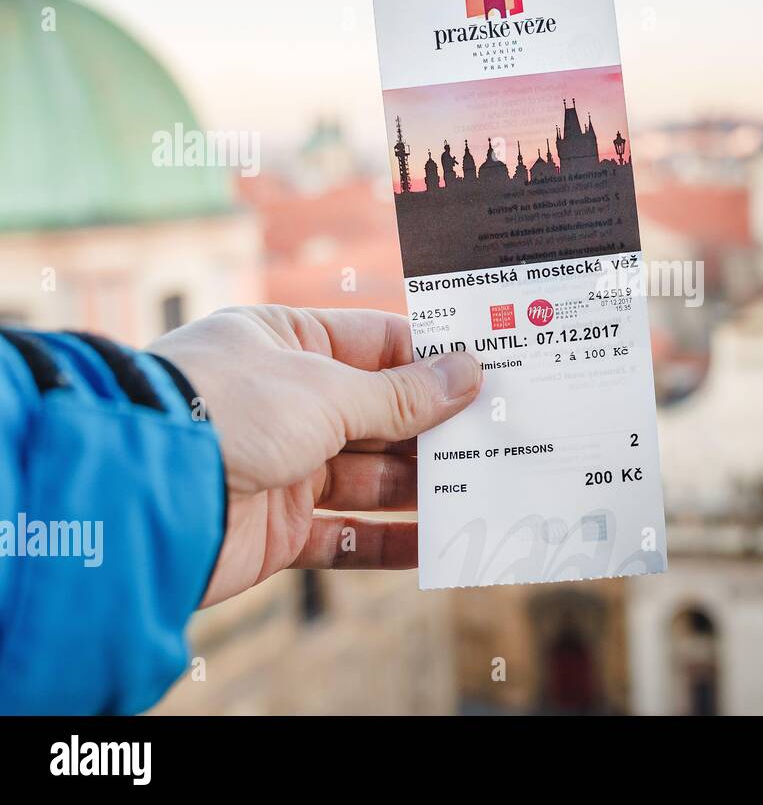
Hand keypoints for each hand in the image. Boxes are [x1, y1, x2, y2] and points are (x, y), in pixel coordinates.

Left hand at [147, 305, 480, 606]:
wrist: (137, 497)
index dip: (434, 360)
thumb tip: (469, 372)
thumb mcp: (326, 390)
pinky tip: (436, 544)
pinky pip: (346, 536)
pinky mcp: (277, 529)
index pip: (376, 344)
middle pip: (379, 414)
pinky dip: (390, 541)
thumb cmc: (227, 412)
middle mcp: (285, 402)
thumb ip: (402, 394)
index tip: (492, 372)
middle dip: (435, 429)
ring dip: (422, 487)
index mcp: (285, 343)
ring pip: (370, 478)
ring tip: (483, 490)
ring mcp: (281, 466)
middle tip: (499, 437)